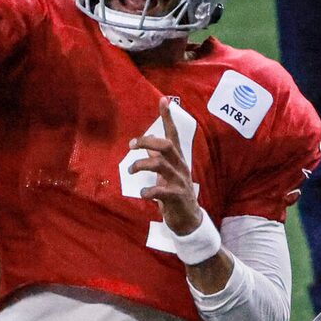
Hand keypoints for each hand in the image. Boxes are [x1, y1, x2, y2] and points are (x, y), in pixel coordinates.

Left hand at [129, 96, 204, 233]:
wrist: (189, 221)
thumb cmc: (175, 195)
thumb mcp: (167, 174)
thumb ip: (159, 158)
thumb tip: (149, 142)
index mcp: (177, 160)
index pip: (173, 134)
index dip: (168, 118)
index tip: (163, 100)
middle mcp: (180, 167)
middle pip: (165, 145)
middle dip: (147, 141)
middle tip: (131, 145)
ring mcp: (179, 181)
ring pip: (160, 164)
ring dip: (141, 164)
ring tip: (131, 170)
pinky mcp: (176, 197)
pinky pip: (160, 190)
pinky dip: (148, 191)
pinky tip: (142, 194)